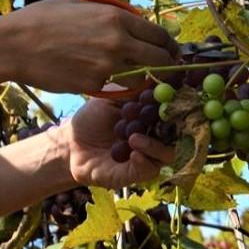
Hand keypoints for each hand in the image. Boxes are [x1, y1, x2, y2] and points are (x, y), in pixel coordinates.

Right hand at [1, 0, 177, 94]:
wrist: (12, 46)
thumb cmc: (38, 19)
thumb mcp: (75, 4)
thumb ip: (105, 12)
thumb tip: (122, 18)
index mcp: (116, 19)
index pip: (159, 35)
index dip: (169, 44)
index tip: (170, 50)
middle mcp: (118, 43)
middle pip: (159, 59)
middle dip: (164, 64)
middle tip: (162, 68)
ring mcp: (106, 67)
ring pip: (139, 78)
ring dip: (138, 77)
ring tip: (124, 73)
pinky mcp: (93, 85)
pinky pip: (111, 86)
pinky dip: (107, 83)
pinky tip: (90, 76)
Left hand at [61, 99, 175, 187]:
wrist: (70, 143)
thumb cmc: (92, 118)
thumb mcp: (111, 97)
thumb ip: (133, 88)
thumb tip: (157, 74)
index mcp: (153, 117)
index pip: (175, 112)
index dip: (176, 105)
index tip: (172, 98)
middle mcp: (157, 137)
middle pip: (179, 135)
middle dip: (172, 127)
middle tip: (159, 119)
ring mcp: (149, 157)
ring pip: (167, 154)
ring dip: (154, 146)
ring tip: (134, 138)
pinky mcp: (137, 174)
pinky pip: (149, 170)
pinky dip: (144, 162)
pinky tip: (134, 154)